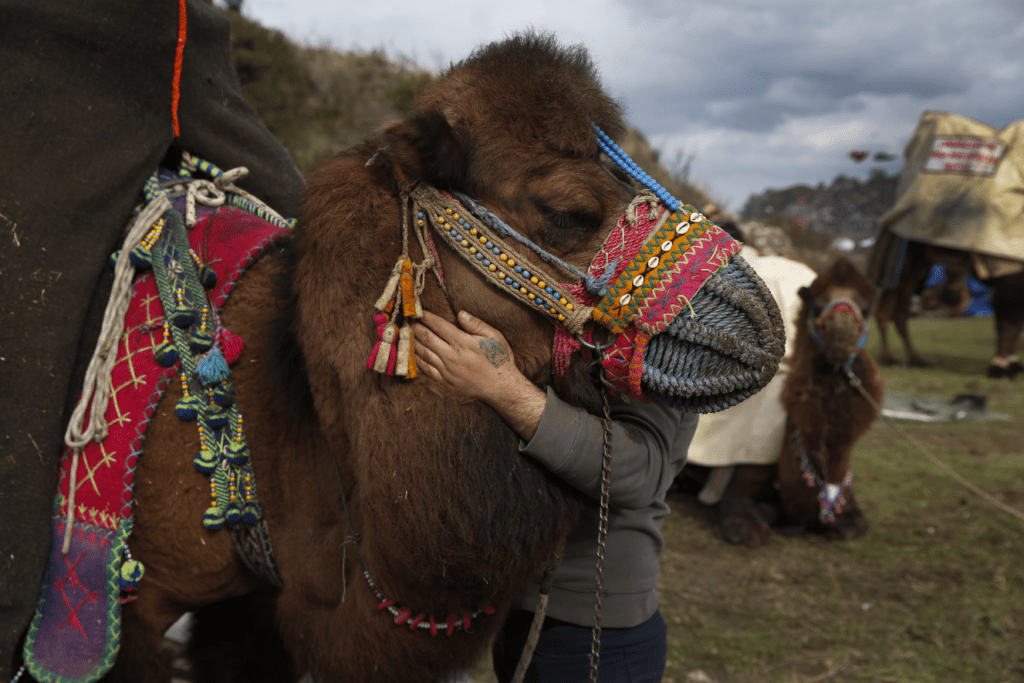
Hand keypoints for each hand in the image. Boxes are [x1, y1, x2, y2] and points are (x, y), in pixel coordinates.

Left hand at [412, 310, 545, 440]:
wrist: (501, 388)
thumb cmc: (500, 360)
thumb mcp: (495, 337)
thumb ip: (476, 324)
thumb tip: (460, 313)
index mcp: (463, 342)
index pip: (439, 326)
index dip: (427, 317)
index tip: (418, 311)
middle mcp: (451, 356)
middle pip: (427, 338)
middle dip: (416, 327)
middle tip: (408, 320)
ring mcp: (447, 370)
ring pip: (423, 353)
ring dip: (413, 342)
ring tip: (407, 334)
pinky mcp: (445, 381)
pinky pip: (426, 369)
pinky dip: (417, 360)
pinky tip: (414, 354)